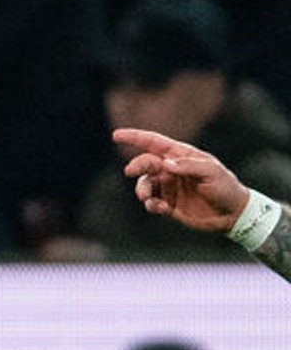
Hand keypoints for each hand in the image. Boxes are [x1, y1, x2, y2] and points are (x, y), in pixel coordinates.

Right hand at [114, 128, 248, 231]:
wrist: (232, 214)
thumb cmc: (225, 187)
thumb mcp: (212, 172)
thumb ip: (188, 165)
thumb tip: (165, 164)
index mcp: (181, 156)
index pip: (154, 143)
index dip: (135, 138)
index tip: (116, 135)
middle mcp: (171, 170)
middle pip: (145, 163)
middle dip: (136, 166)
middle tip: (129, 171)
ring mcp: (169, 187)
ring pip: (144, 184)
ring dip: (142, 190)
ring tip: (147, 198)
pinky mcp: (168, 204)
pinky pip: (151, 203)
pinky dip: (151, 205)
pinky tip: (160, 209)